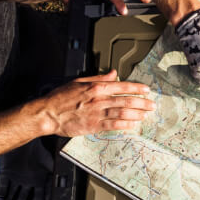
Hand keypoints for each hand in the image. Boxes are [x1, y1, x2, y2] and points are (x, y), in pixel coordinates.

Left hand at [0, 139, 54, 199]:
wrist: (25, 131)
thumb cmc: (40, 147)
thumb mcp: (50, 162)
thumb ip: (54, 173)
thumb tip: (60, 186)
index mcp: (40, 181)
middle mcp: (28, 182)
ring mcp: (16, 179)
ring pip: (12, 198)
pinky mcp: (5, 173)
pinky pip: (2, 187)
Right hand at [36, 71, 155, 136]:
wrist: (47, 113)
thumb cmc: (60, 97)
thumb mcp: (79, 81)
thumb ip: (98, 78)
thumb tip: (113, 73)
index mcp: (96, 87)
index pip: (122, 86)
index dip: (137, 88)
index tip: (147, 90)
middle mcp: (99, 100)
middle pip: (126, 101)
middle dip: (142, 103)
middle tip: (151, 105)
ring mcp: (97, 113)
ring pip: (123, 113)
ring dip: (137, 114)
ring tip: (145, 115)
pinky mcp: (93, 125)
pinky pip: (113, 125)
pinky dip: (125, 125)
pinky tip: (132, 125)